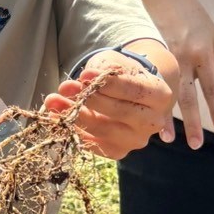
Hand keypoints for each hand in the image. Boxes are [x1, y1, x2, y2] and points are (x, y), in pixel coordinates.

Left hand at [45, 56, 174, 158]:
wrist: (132, 94)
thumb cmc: (123, 74)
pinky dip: (72, 131)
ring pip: (104, 130)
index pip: (135, 90)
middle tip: (66, 87)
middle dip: (89, 99)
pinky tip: (56, 118)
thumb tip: (84, 79)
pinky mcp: (118, 151)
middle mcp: (153, 122)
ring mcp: (136, 139)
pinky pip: (93, 145)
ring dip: (75, 115)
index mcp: (161, 96)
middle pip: (120, 112)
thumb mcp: (117, 63)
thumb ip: (103, 69)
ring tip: (53, 100)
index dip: (109, 83)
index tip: (85, 75)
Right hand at [145, 0, 213, 148]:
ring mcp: (163, 57)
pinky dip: (150, 98)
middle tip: (196, 145)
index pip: (213, 88)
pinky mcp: (147, 53)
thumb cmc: (191, 13)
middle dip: (194, 122)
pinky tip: (146, 112)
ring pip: (167, 92)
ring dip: (167, 116)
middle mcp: (184, 58)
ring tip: (166, 137)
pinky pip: (151, 81)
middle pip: (190, 96)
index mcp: (204, 53)